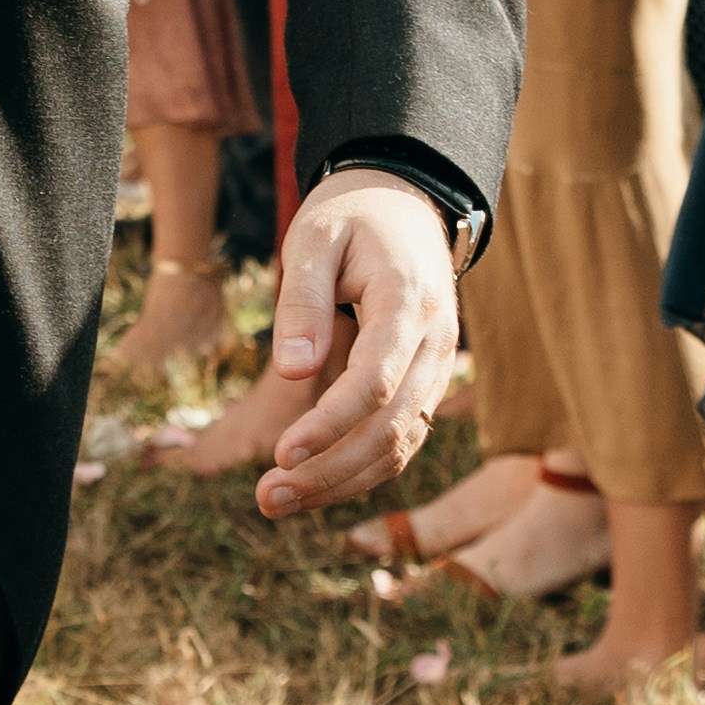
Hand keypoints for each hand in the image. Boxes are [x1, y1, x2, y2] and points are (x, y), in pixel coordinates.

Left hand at [250, 170, 467, 513]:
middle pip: (391, 427)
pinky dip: (360, 470)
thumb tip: (291, 371)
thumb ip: (301, 301)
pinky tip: (312, 485)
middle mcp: (436, 343)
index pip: (375, 382)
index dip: (329, 424)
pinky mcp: (427, 383)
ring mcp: (438, 368)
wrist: (405, 202)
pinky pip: (402, 439)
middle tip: (265, 498)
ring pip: (400, 444)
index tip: (280, 453)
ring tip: (275, 502)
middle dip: (329, 471)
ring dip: (341, 483)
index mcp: (409, 302)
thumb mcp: (313, 237)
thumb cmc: (350, 217)